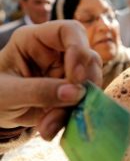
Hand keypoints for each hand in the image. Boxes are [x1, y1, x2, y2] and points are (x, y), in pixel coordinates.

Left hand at [0, 20, 101, 139]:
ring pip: (90, 83)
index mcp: (36, 40)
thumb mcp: (7, 93)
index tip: (75, 77)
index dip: (79, 49)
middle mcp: (57, 53)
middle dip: (82, 84)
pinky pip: (84, 103)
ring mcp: (67, 73)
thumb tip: (76, 93)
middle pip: (88, 58)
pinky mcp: (72, 93)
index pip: (69, 31)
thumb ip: (39, 91)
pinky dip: (72, 118)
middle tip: (71, 104)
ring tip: (50, 126)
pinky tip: (50, 129)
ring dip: (76, 106)